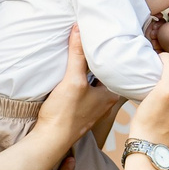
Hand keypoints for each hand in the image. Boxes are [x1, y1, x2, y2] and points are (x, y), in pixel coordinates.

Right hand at [28, 27, 107, 163]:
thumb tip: (80, 29)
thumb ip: (77, 55)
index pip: (119, 68)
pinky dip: (83, 77)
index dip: (115, 52)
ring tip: (87, 48)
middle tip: (99, 37)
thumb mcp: (72, 80)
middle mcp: (106, 100)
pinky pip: (86, 87)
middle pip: (107, 73)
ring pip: (95, 80)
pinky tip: (75, 69)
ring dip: (90, 68)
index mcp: (111, 94)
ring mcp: (93, 105)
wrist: (49, 140)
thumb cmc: (65, 114)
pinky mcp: (80, 109)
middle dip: (102, 58)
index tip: (112, 36)